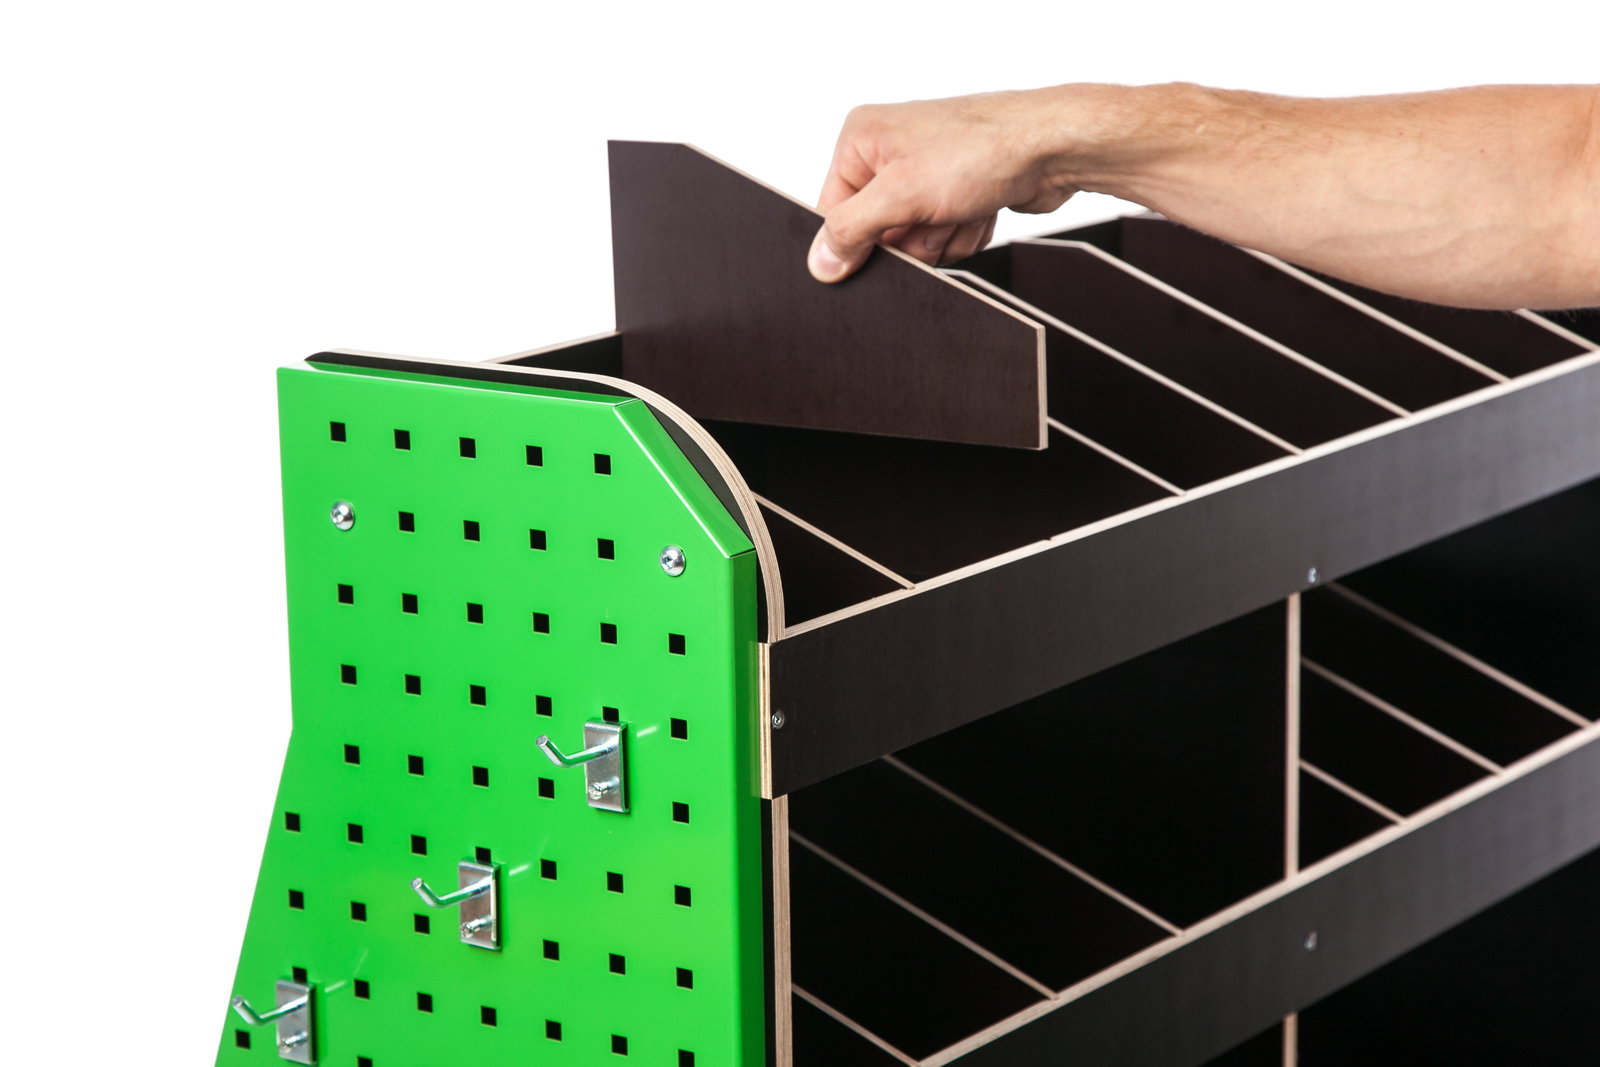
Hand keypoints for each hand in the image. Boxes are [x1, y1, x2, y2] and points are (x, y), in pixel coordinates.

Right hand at [808, 90, 1078, 282]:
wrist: (1054, 147)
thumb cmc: (982, 150)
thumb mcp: (901, 195)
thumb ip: (851, 231)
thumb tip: (819, 264)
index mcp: (862, 138)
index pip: (833, 212)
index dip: (861, 239)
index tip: (889, 241)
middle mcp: (890, 151)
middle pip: (878, 233)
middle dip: (913, 238)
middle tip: (936, 216)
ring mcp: (926, 172)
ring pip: (915, 242)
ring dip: (943, 237)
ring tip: (965, 206)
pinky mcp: (957, 192)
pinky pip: (946, 237)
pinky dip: (965, 232)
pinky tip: (983, 207)